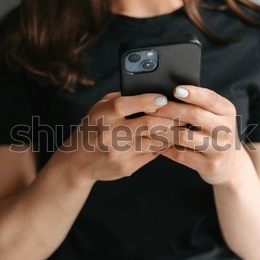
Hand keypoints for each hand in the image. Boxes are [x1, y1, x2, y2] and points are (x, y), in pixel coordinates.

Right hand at [62, 92, 177, 181]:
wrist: (77, 162)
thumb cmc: (93, 128)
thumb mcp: (100, 109)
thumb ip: (122, 98)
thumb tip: (153, 92)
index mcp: (103, 115)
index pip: (129, 103)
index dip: (149, 100)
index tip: (164, 99)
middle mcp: (109, 134)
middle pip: (148, 124)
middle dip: (169, 119)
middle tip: (182, 115)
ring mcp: (118, 153)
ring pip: (154, 142)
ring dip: (171, 134)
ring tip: (180, 128)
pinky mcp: (126, 167)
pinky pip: (151, 155)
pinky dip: (162, 147)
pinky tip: (168, 141)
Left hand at [148, 85, 241, 185]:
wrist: (230, 165)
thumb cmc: (215, 134)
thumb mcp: (216, 116)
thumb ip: (199, 105)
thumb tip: (170, 92)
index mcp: (226, 111)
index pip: (210, 98)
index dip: (192, 93)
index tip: (175, 90)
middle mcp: (225, 129)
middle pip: (194, 115)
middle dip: (169, 110)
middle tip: (150, 108)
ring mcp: (218, 149)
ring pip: (184, 136)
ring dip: (163, 131)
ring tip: (148, 127)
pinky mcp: (209, 165)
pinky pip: (181, 155)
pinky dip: (165, 148)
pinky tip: (156, 144)